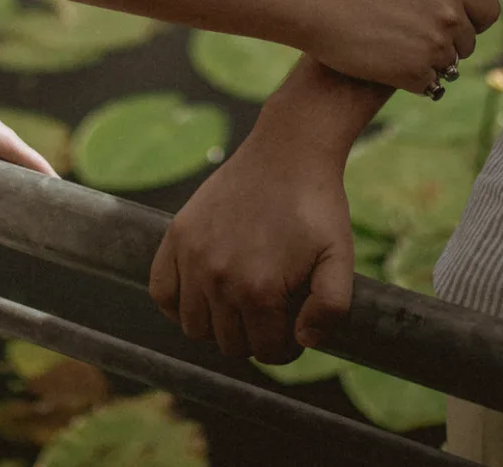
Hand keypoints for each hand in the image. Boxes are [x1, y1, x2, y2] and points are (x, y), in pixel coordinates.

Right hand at [150, 114, 356, 362]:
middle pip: (230, 344)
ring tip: (242, 303)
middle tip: (273, 312)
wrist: (288, 152)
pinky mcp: (177, 236)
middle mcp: (220, 278)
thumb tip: (304, 341)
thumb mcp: (340, 257)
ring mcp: (193, 257)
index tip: (295, 326)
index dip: (287, 346)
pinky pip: (162, 293)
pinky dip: (177, 305)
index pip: (267, 351)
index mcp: (260, 290)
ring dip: (218, 325)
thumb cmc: (317, 206)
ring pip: (194, 327)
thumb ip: (331, 308)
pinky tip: (203, 296)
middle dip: (255, 337)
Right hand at [306, 0, 500, 93]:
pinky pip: (430, 85)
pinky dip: (414, 80)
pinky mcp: (412, 73)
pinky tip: (390, 63)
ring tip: (399, 47)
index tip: (446, 17)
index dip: (472, 17)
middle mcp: (448, 16)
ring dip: (429, 61)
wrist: (314, 2)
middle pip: (469, 43)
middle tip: (411, 33)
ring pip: (449, 66)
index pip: (490, 11)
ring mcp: (432, 47)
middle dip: (447, 41)